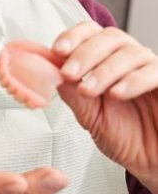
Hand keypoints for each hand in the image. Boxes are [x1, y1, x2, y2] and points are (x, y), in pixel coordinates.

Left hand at [53, 21, 157, 192]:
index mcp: (105, 60)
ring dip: (104, 70)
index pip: (90, 33)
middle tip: (69, 73)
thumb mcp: (89, 114)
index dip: (73, 37)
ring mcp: (151, 68)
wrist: (151, 160)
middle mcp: (129, 59)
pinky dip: (133, 80)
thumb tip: (48, 70)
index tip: (57, 50)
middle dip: (84, 54)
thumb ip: (72, 92)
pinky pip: (155, 72)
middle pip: (108, 38)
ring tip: (88, 90)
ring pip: (130, 53)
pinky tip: (117, 93)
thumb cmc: (123, 135)